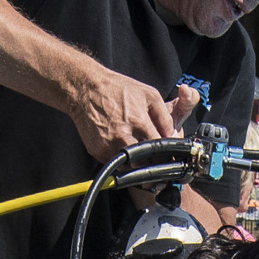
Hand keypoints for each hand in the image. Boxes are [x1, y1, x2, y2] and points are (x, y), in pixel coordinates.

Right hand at [68, 68, 194, 163]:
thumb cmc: (118, 89)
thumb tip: (172, 136)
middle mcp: (124, 136)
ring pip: (131, 169)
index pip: (160, 150)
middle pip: (147, 164)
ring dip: (139, 168)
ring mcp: (109, 146)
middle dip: (155, 167)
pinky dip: (123, 163)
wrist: (86, 89)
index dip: (168, 157)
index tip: (170, 158)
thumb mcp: (149, 94)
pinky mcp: (98, 151)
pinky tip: (125, 153)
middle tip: (159, 166)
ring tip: (142, 160)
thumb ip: (164, 116)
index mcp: (139, 122)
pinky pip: (115, 164)